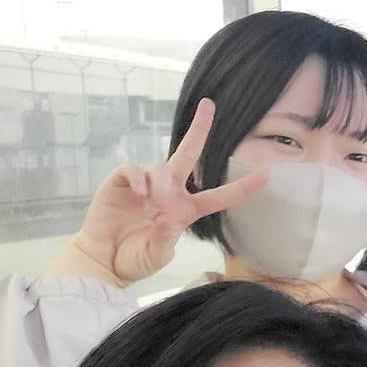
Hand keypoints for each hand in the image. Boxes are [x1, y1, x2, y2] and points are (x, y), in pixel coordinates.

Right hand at [54, 98, 267, 286]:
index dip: (241, 188)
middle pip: (188, 155)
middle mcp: (168, 193)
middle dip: (199, 130)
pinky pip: (133, 168)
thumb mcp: (157, 255)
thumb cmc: (133, 259)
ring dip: (159, 183)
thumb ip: (165, 239)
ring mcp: (145, 185)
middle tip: (210, 105)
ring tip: (149, 206)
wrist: (102, 261)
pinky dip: (138, 178)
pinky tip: (140, 194)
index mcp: (184, 211)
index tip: (265, 176)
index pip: (219, 196)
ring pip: (161, 167)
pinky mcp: (120, 182)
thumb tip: (166, 218)